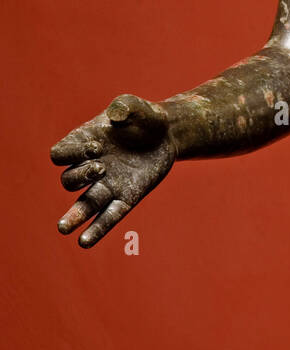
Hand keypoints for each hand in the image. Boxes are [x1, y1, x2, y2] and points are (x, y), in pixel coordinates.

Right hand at [50, 94, 175, 246]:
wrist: (168, 133)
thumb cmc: (145, 117)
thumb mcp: (136, 106)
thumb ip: (125, 107)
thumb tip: (115, 115)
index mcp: (84, 143)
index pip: (60, 154)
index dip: (71, 153)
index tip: (94, 147)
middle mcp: (91, 167)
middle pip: (69, 180)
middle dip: (80, 176)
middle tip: (102, 167)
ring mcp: (108, 185)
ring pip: (83, 205)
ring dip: (74, 217)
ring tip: (63, 229)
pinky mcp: (126, 198)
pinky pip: (108, 217)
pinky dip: (97, 230)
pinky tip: (84, 243)